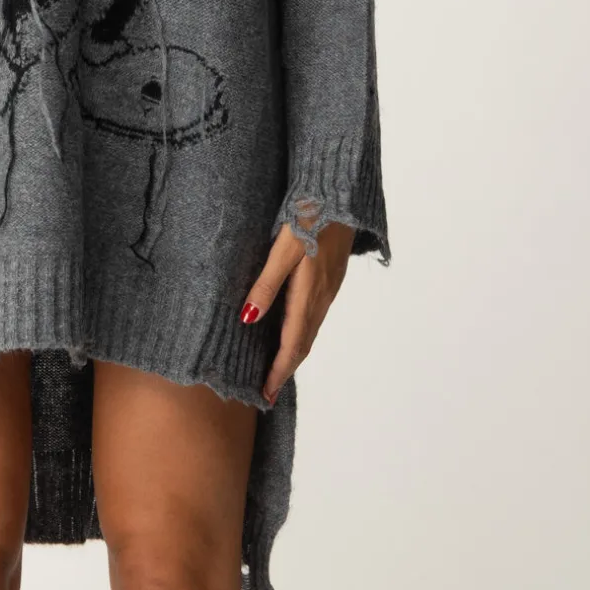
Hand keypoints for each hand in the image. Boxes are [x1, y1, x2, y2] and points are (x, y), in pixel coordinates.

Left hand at [240, 217, 356, 404]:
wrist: (340, 194)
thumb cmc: (308, 217)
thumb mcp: (281, 249)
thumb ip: (266, 283)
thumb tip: (248, 319)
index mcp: (308, 293)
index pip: (292, 344)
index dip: (278, 371)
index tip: (266, 395)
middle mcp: (321, 296)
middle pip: (303, 343)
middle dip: (285, 369)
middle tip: (268, 391)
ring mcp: (329, 287)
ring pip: (310, 329)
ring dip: (294, 352)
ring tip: (277, 368)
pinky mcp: (331, 277)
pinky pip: (315, 315)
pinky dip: (302, 332)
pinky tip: (293, 330)